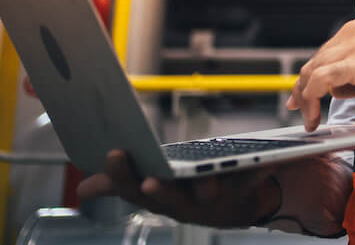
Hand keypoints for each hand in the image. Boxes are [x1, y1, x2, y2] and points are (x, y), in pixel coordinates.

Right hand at [76, 150, 279, 226]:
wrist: (237, 207)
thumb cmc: (187, 192)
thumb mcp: (153, 188)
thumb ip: (121, 185)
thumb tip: (83, 190)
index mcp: (160, 199)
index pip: (134, 190)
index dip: (123, 176)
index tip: (114, 152)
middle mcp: (185, 204)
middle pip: (170, 199)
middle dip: (161, 191)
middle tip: (150, 180)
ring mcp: (216, 200)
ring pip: (209, 194)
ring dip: (206, 186)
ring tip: (208, 179)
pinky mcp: (246, 190)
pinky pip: (252, 179)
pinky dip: (258, 170)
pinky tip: (265, 160)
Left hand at [287, 19, 354, 130]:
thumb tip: (342, 86)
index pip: (324, 53)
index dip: (310, 75)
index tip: (302, 92)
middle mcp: (352, 34)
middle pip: (314, 62)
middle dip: (301, 87)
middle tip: (296, 108)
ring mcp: (354, 47)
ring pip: (313, 71)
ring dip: (306, 98)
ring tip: (310, 119)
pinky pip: (322, 81)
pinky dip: (312, 100)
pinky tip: (315, 116)